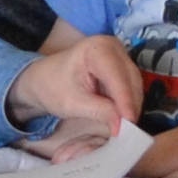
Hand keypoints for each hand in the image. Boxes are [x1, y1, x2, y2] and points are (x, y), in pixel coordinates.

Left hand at [7, 37, 141, 158]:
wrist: (44, 79)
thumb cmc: (52, 87)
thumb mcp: (72, 103)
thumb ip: (99, 111)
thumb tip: (122, 125)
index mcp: (96, 49)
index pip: (117, 77)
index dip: (125, 101)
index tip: (129, 123)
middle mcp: (113, 47)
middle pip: (130, 80)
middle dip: (130, 105)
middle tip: (128, 130)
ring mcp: (119, 55)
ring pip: (134, 84)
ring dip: (131, 105)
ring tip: (125, 126)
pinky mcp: (121, 65)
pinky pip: (131, 86)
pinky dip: (128, 102)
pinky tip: (123, 117)